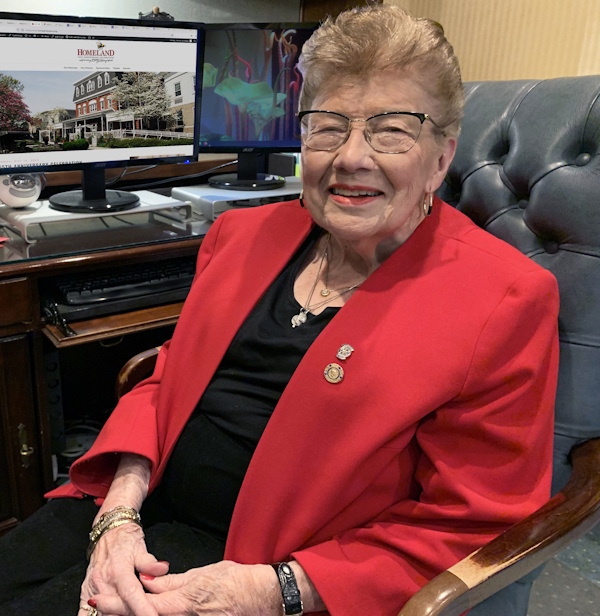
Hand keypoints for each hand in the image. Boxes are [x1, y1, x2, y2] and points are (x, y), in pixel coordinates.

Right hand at [78, 522, 168, 615]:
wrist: (108, 531)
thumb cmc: (125, 540)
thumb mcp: (140, 546)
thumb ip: (150, 562)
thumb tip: (162, 568)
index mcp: (118, 570)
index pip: (131, 594)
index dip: (142, 609)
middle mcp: (102, 581)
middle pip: (116, 608)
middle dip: (131, 615)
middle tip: (148, 615)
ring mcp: (91, 589)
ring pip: (101, 612)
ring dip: (115, 615)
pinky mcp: (85, 594)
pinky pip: (85, 613)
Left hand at [89, 560, 280, 615]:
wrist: (264, 596)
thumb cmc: (237, 581)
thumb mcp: (204, 574)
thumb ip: (174, 582)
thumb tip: (148, 582)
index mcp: (185, 601)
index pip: (143, 605)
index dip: (118, 603)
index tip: (98, 599)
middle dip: (119, 611)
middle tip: (97, 603)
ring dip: (134, 613)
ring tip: (112, 608)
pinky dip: (155, 614)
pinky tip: (146, 610)